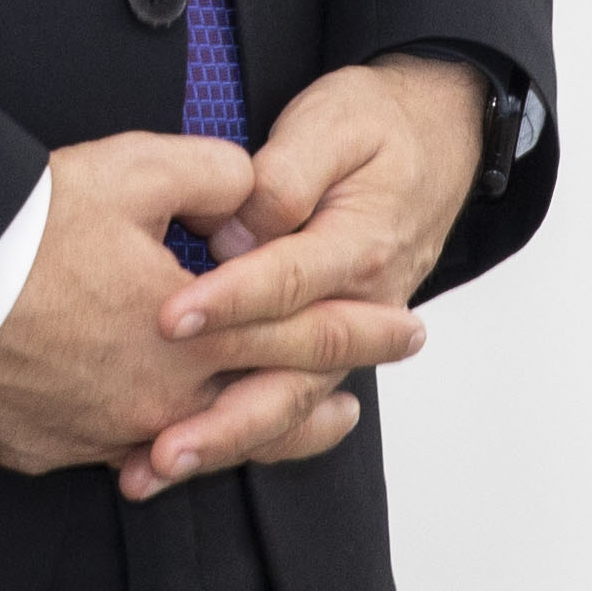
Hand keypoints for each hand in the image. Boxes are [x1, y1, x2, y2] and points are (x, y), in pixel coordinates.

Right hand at [0, 129, 428, 492]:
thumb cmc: (26, 228)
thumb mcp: (135, 170)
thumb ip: (213, 174)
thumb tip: (249, 191)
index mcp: (197, 331)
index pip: (304, 333)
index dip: (361, 329)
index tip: (407, 330)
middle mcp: (163, 398)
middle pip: (265, 411)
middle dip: (321, 401)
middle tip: (360, 404)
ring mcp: (106, 432)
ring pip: (198, 445)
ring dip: (249, 436)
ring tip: (285, 430)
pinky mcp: (51, 449)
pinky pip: (121, 453)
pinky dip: (159, 445)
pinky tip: (168, 438)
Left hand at [134, 58, 487, 490]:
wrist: (434, 142)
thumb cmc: (376, 127)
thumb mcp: (335, 122)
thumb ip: (287, 172)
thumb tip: (243, 221)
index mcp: (358, 246)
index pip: (287, 281)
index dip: (229, 303)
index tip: (169, 319)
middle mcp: (358, 307)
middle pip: (290, 375)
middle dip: (222, 415)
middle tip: (162, 444)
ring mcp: (342, 339)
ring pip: (286, 406)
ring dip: (223, 443)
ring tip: (157, 468)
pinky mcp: (322, 351)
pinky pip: (284, 408)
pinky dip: (237, 440)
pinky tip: (179, 460)